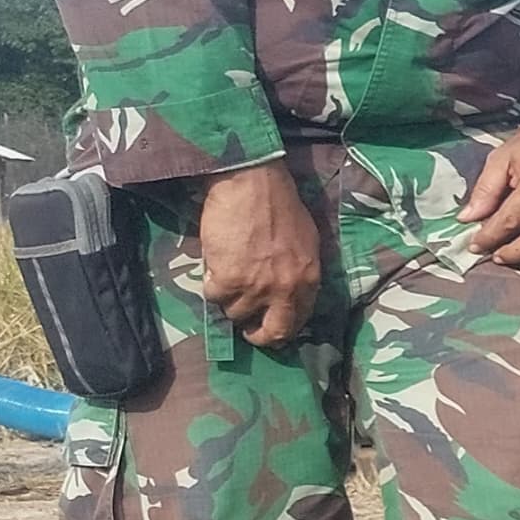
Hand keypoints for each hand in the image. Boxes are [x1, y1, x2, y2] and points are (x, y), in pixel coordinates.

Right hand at [196, 160, 323, 348]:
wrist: (252, 184)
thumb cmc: (279, 205)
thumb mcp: (305, 242)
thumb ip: (298, 271)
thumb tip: (285, 292)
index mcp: (309, 279)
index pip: (298, 320)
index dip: (282, 327)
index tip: (270, 326)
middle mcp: (286, 289)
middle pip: (274, 332)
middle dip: (258, 336)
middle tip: (247, 330)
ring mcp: (257, 288)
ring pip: (236, 313)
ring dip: (229, 298)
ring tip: (227, 275)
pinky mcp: (228, 280)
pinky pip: (214, 296)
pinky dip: (210, 283)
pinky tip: (215, 264)